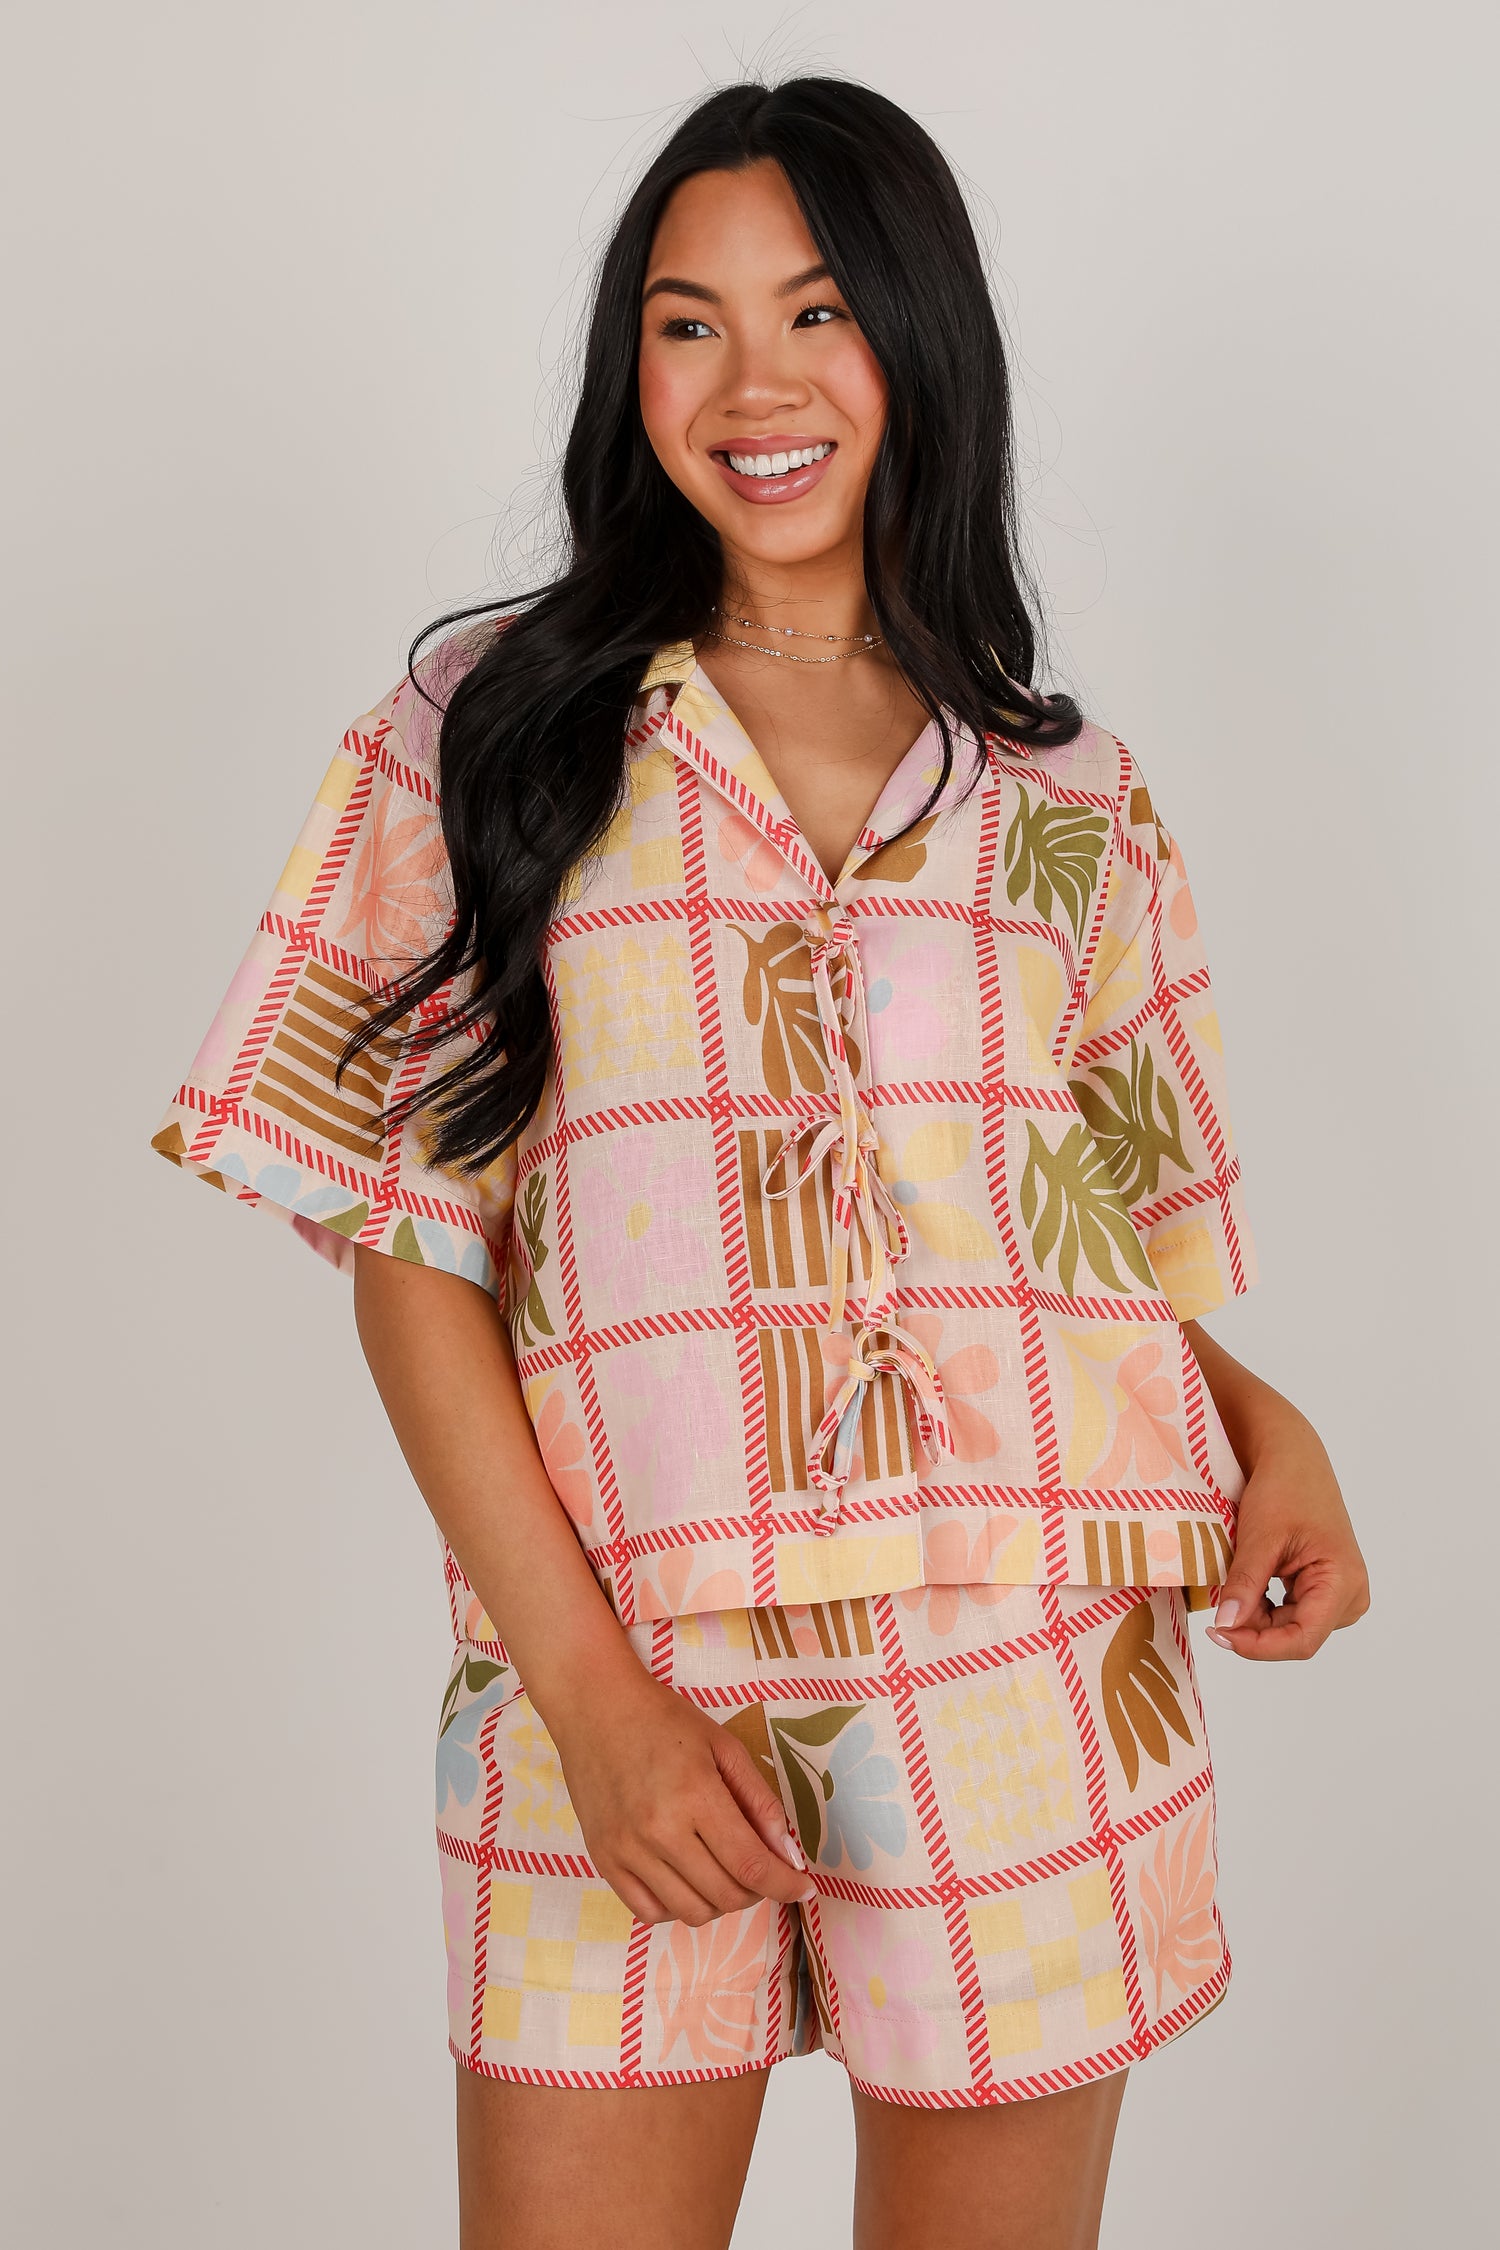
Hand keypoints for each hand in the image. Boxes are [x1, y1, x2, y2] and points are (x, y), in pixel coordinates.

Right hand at [546, 1671, 817, 1925]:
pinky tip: (687, 1880)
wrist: (595, 1707)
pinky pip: (649, 1912)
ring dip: (720, 1902)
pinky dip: (678, 1906)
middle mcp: (659, 1831)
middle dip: (758, 1890)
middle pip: (725, 1895)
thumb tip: (788, 1854)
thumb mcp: (724, 1746)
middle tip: (762, 1869)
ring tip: (725, 1872)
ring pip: (690, 1912)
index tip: (804, 1888)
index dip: (785, 1885)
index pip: (751, 1864)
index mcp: (696, 1796)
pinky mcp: (603, 1860)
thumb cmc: (664, 1719)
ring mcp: (627, 1850)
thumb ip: (760, 1801)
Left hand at [1207, 1413, 1369, 1660]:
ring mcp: (1339, 1594)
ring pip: (1291, 1628)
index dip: (1260, 1646)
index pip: (1303, 1639)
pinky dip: (1263, 1609)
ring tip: (1231, 1594)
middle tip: (1215, 1617)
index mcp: (1344, 1582)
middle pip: (1296, 1636)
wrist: (1293, 1460)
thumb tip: (1227, 1626)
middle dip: (1254, 1631)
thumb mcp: (1259, 1537)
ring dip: (1257, 1619)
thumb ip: (1245, 1585)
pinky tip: (1246, 1592)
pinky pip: (1291, 1614)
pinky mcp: (1324, 1590)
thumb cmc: (1283, 1488)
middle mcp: (1350, 1595)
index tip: (1220, 1636)